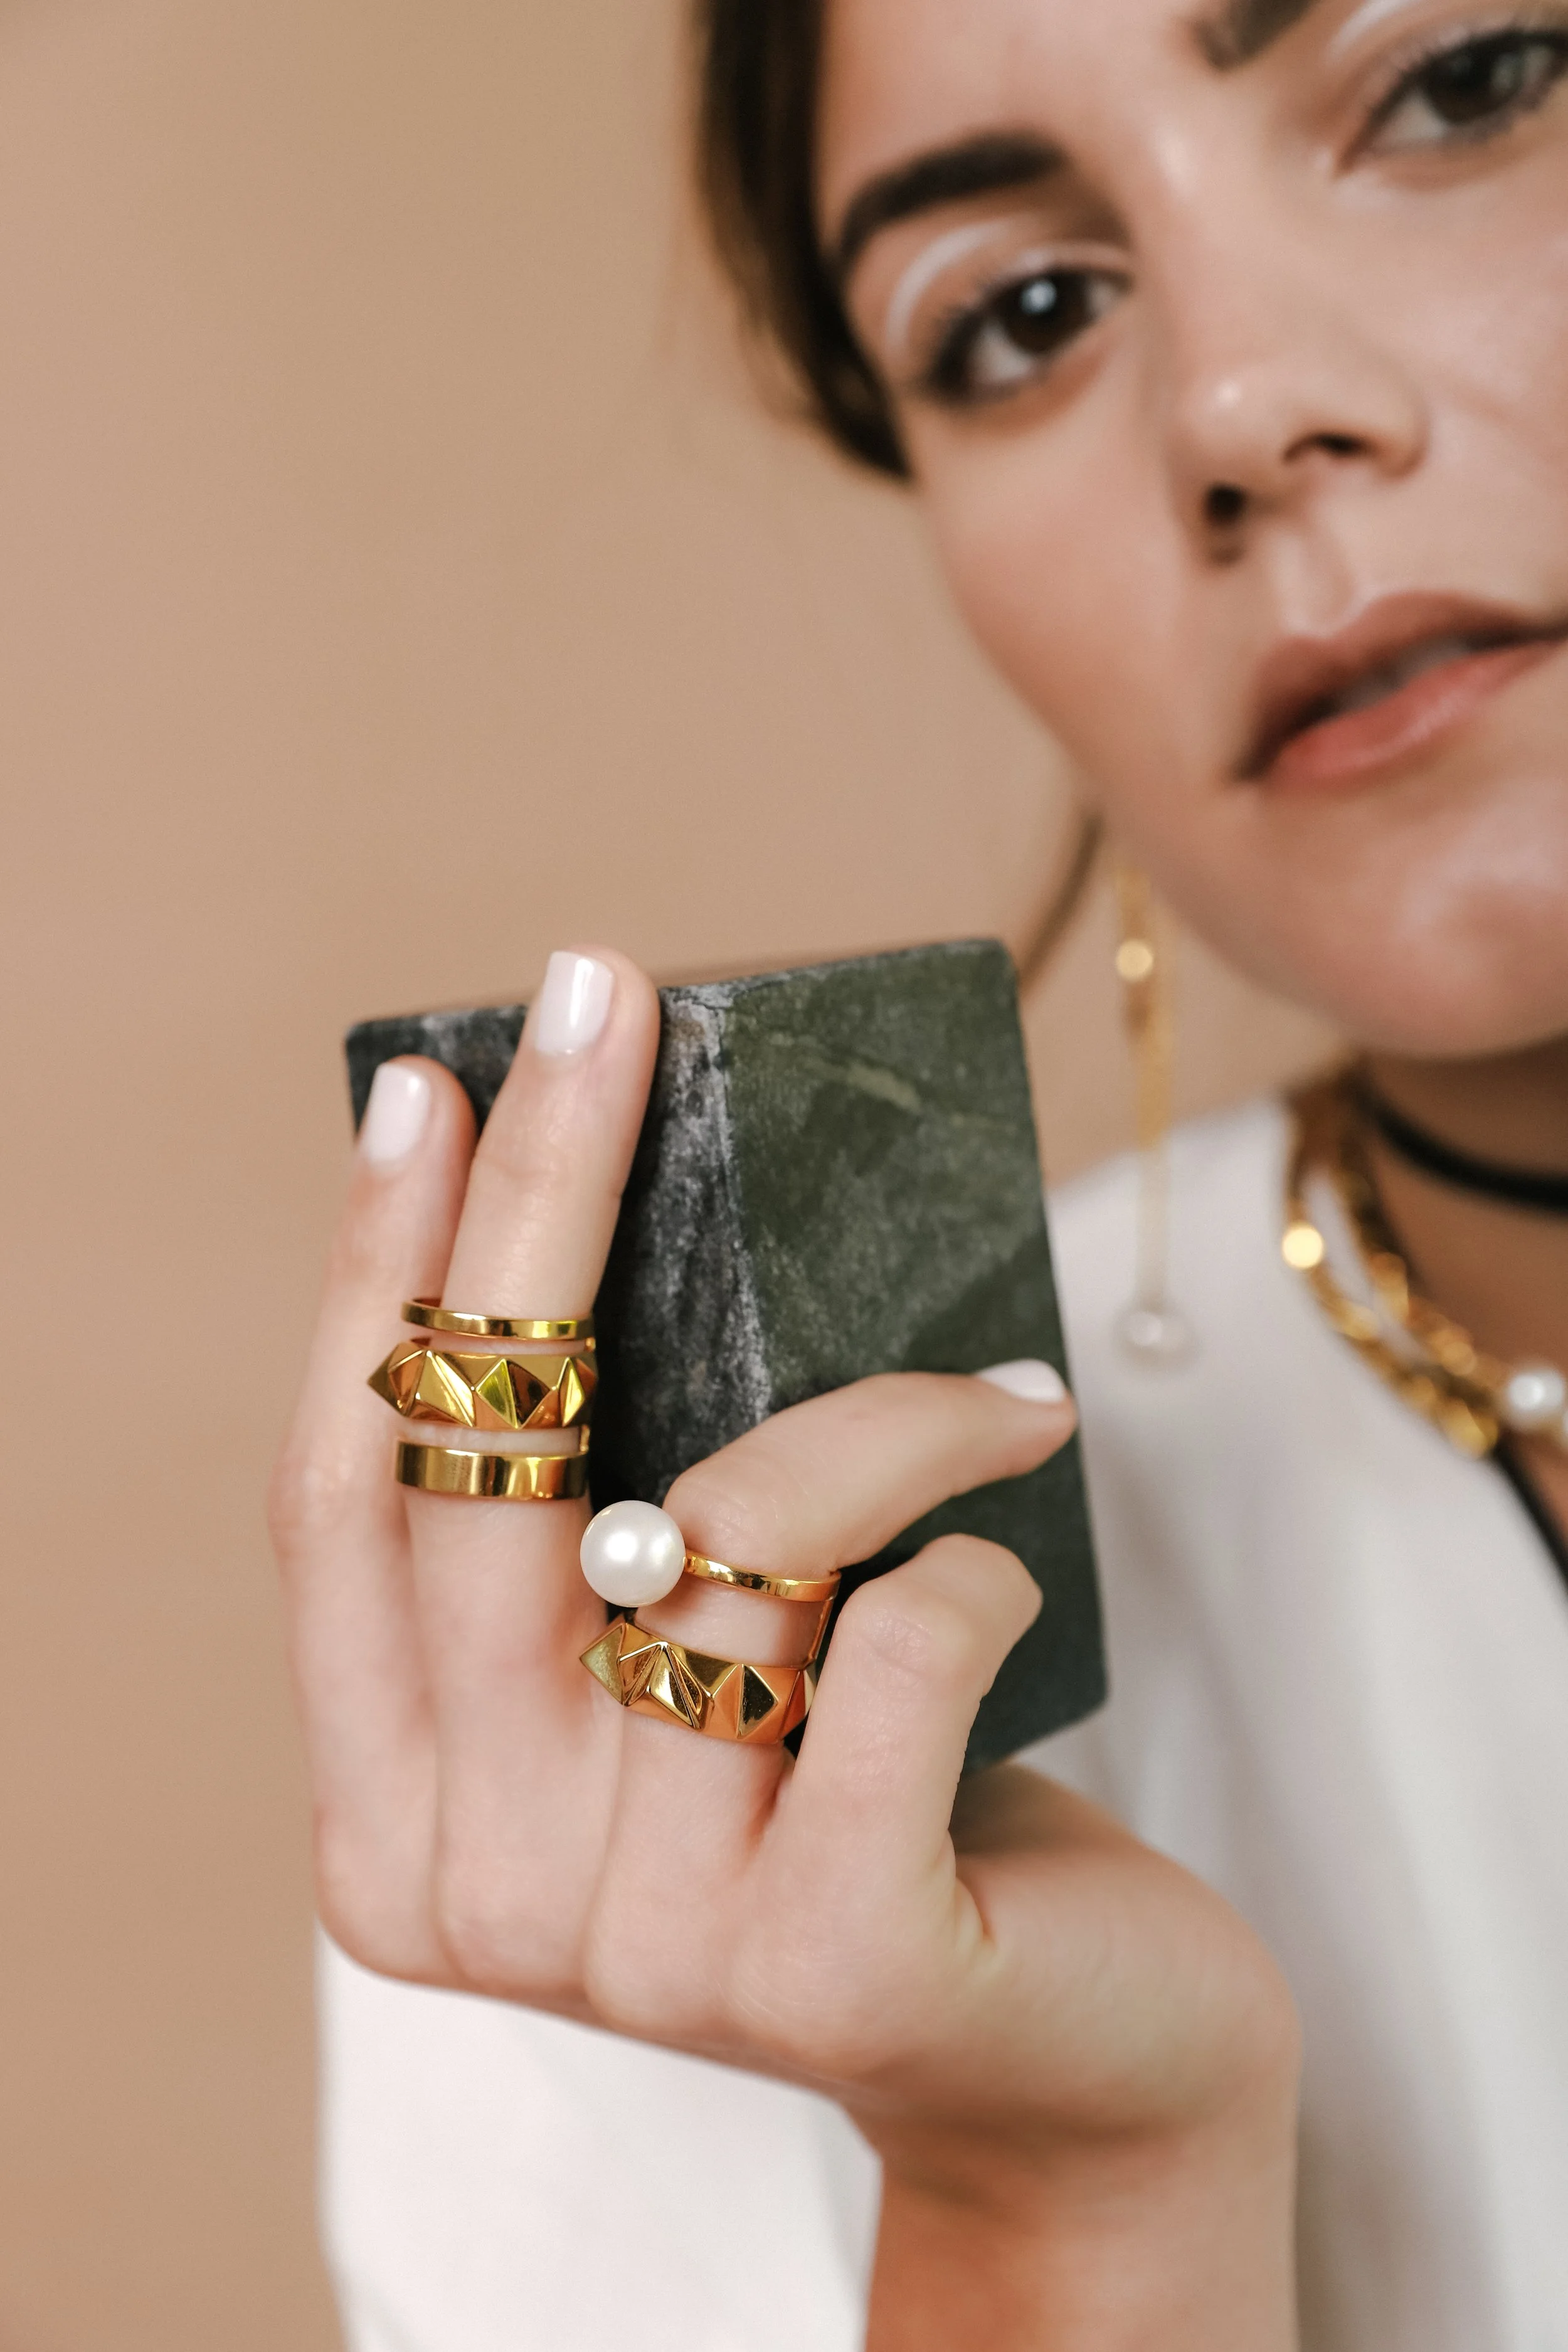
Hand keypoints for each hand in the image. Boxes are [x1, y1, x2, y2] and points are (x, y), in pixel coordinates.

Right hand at [272, 947, 1299, 2349]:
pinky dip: (970, 1540)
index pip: (340, 1501)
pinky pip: (890, 1644)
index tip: (426, 1084)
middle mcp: (476, 1892)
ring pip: (722, 1537)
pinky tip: (1013, 1543)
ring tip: (997, 1400)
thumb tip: (599, 1225)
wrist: (1072, 2065)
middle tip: (603, 996)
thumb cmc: (876, 1811)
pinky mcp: (828, 1961)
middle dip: (540, 1196)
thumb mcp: (684, 1678)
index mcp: (395, 1820)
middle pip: (483, 1481)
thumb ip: (601, 1541)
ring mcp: (639, 1947)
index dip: (372, 1276)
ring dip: (882, 1417)